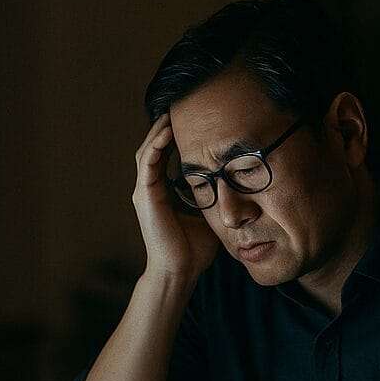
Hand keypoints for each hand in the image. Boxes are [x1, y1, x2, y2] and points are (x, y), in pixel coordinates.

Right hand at [133, 114, 219, 282]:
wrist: (180, 272)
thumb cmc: (193, 250)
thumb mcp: (207, 215)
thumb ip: (212, 198)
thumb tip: (235, 186)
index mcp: (161, 191)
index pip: (163, 155)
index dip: (173, 136)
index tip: (188, 119)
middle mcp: (149, 188)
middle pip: (152, 147)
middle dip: (163, 127)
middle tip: (177, 107)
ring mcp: (144, 192)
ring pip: (147, 150)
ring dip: (158, 131)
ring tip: (171, 113)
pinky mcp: (145, 196)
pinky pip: (148, 164)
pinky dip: (156, 146)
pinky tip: (167, 132)